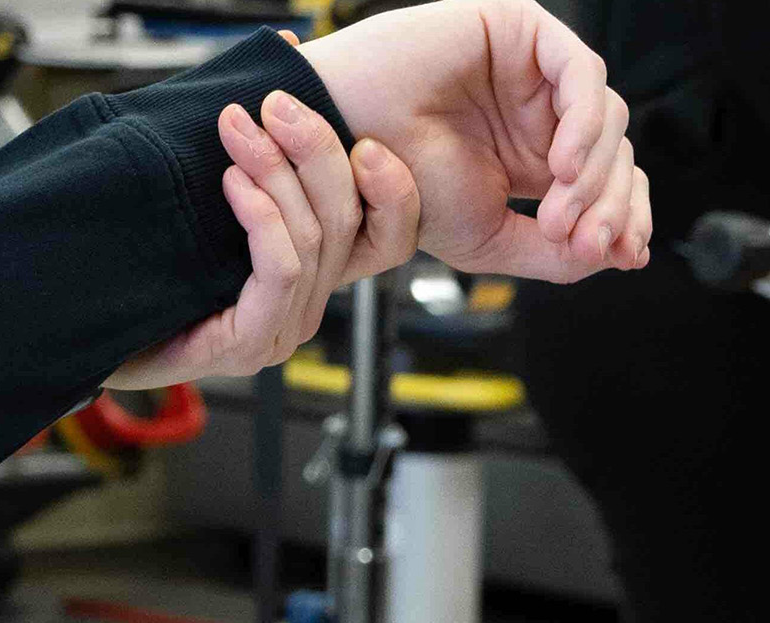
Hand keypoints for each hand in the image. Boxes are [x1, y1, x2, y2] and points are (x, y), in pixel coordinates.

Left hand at [108, 91, 420, 387]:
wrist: (91, 340)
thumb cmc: (147, 279)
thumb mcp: (211, 212)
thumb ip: (253, 159)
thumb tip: (283, 53)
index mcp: (312, 278)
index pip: (390, 230)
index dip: (394, 184)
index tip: (360, 134)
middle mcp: (307, 308)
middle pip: (347, 217)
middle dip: (313, 149)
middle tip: (272, 106)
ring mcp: (282, 332)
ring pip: (314, 235)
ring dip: (277, 172)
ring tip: (239, 133)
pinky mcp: (253, 344)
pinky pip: (282, 267)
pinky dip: (262, 217)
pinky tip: (232, 185)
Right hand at [300, 0, 650, 280]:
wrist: (335, 147)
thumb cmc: (390, 187)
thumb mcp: (482, 238)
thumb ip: (547, 253)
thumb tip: (616, 254)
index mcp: (527, 156)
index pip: (603, 180)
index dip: (623, 215)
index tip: (624, 255)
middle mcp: (536, 112)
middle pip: (615, 150)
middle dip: (612, 202)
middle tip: (587, 243)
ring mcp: (532, 70)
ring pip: (607, 116)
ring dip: (594, 173)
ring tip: (558, 215)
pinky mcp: (521, 30)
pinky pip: (580, 74)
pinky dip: (584, 122)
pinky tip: (562, 164)